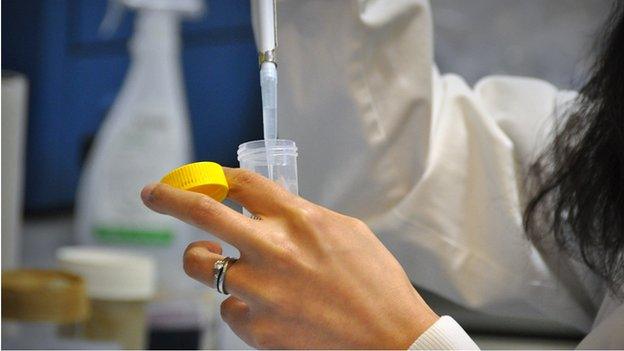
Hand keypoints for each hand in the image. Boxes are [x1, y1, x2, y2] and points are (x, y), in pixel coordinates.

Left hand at [141, 167, 437, 348]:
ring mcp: (259, 290)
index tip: (203, 178)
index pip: (241, 182)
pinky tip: (266, 305)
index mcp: (298, 219)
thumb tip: (269, 204)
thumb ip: (301, 214)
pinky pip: (227, 308)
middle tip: (153, 192)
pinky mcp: (255, 328)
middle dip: (168, 196)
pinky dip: (239, 303)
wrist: (390, 339)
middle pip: (201, 212)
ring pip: (201, 264)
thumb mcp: (345, 231)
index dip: (215, 175)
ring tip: (219, 261)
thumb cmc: (375, 282)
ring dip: (205, 258)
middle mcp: (272, 249)